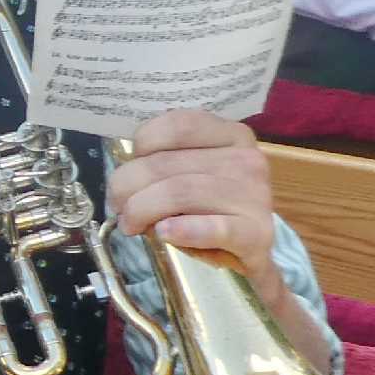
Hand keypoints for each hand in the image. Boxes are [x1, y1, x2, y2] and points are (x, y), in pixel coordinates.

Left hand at [106, 109, 275, 277]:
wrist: (256, 249)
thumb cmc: (215, 208)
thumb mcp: (190, 175)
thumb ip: (164, 165)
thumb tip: (123, 180)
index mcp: (231, 136)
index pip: (178, 125)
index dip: (141, 146)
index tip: (129, 169)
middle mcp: (246, 159)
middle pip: (167, 163)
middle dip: (127, 186)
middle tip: (117, 207)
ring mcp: (255, 195)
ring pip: (180, 192)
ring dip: (142, 211)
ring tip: (131, 225)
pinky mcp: (257, 233)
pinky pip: (214, 228)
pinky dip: (183, 230)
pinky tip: (165, 232)